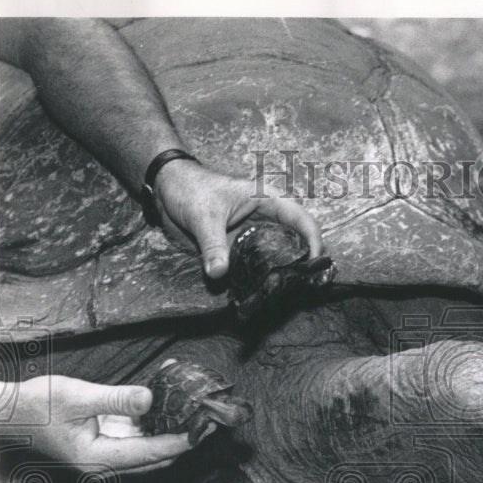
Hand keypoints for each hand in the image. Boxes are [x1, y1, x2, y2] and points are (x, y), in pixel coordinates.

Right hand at [3, 376, 194, 473]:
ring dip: (171, 434)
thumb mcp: (78, 396)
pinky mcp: (106, 447)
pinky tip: (169, 408)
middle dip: (182, 441)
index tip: (203, 431)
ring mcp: (106, 458)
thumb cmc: (37, 405)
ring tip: (196, 415)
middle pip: (155, 458)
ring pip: (149, 452)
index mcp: (98, 459)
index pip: (150, 453)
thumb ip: (117, 399)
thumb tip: (150, 399)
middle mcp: (105, 466)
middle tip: (207, 421)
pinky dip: (155, 427)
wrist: (11, 413)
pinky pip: (138, 441)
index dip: (180, 442)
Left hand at [154, 160, 322, 278]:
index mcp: (268, 200)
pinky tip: (263, 294)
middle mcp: (268, 219)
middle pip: (298, 242)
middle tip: (306, 287)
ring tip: (287, 294)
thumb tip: (218, 274)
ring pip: (281, 256)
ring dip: (285, 275)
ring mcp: (257, 235)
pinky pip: (259, 266)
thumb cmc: (190, 189)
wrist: (168, 189)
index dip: (314, 242)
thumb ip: (212, 245)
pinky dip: (263, 279)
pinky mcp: (243, 249)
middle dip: (304, 264)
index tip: (313, 266)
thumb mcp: (203, 216)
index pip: (302, 220)